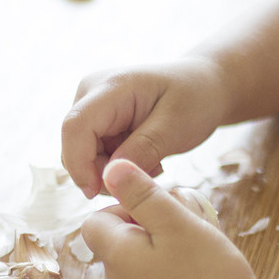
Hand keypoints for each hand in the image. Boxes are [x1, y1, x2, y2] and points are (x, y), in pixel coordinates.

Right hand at [61, 58, 227, 197]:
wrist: (203, 85)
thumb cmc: (195, 98)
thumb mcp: (176, 127)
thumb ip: (143, 150)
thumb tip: (110, 177)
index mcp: (111, 86)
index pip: (75, 127)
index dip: (78, 164)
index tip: (96, 193)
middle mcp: (91, 92)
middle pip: (75, 145)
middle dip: (102, 172)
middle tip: (150, 174)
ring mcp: (91, 106)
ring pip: (82, 155)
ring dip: (113, 171)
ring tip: (152, 163)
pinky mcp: (96, 120)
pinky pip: (93, 155)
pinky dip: (116, 166)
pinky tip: (144, 157)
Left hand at [82, 159, 265, 278]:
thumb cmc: (211, 277)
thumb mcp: (178, 224)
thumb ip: (143, 194)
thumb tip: (111, 168)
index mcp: (116, 259)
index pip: (96, 221)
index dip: (125, 207)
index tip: (162, 210)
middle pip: (119, 242)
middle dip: (151, 226)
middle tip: (189, 227)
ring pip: (139, 263)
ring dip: (164, 248)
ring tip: (200, 250)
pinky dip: (171, 273)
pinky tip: (201, 275)